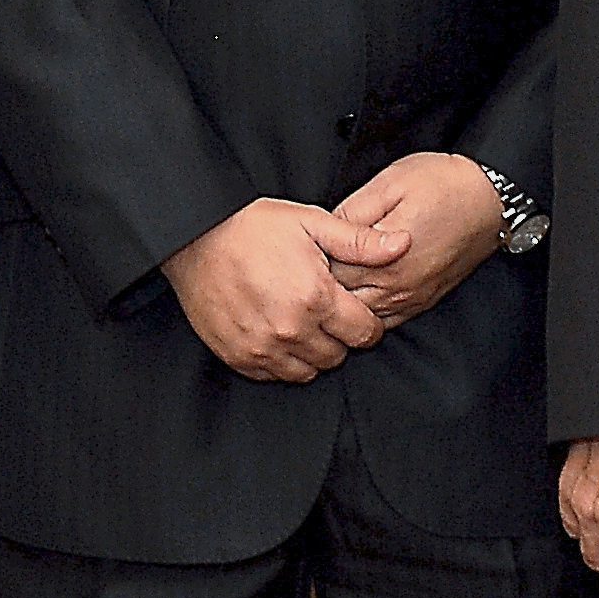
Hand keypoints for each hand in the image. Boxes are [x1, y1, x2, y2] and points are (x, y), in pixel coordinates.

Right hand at [161, 199, 399, 382]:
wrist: (195, 237)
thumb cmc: (253, 226)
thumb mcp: (312, 223)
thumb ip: (360, 241)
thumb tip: (403, 244)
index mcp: (316, 297)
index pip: (364, 333)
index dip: (365, 321)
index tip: (353, 308)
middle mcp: (291, 329)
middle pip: (338, 355)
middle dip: (339, 336)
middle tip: (325, 311)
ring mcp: (262, 348)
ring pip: (308, 371)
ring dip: (311, 351)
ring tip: (301, 321)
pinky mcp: (239, 356)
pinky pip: (274, 375)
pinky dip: (282, 360)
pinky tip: (277, 331)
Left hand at [327, 154, 506, 327]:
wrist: (491, 199)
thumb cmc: (443, 184)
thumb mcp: (390, 183)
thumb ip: (353, 211)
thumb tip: (325, 231)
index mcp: (385, 255)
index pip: (331, 272)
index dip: (313, 260)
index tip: (304, 248)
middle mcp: (398, 284)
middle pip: (342, 298)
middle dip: (323, 284)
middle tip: (311, 265)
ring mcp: (412, 297)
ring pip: (361, 316)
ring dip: (344, 301)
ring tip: (330, 281)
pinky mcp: (423, 301)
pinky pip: (384, 321)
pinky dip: (366, 313)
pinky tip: (357, 296)